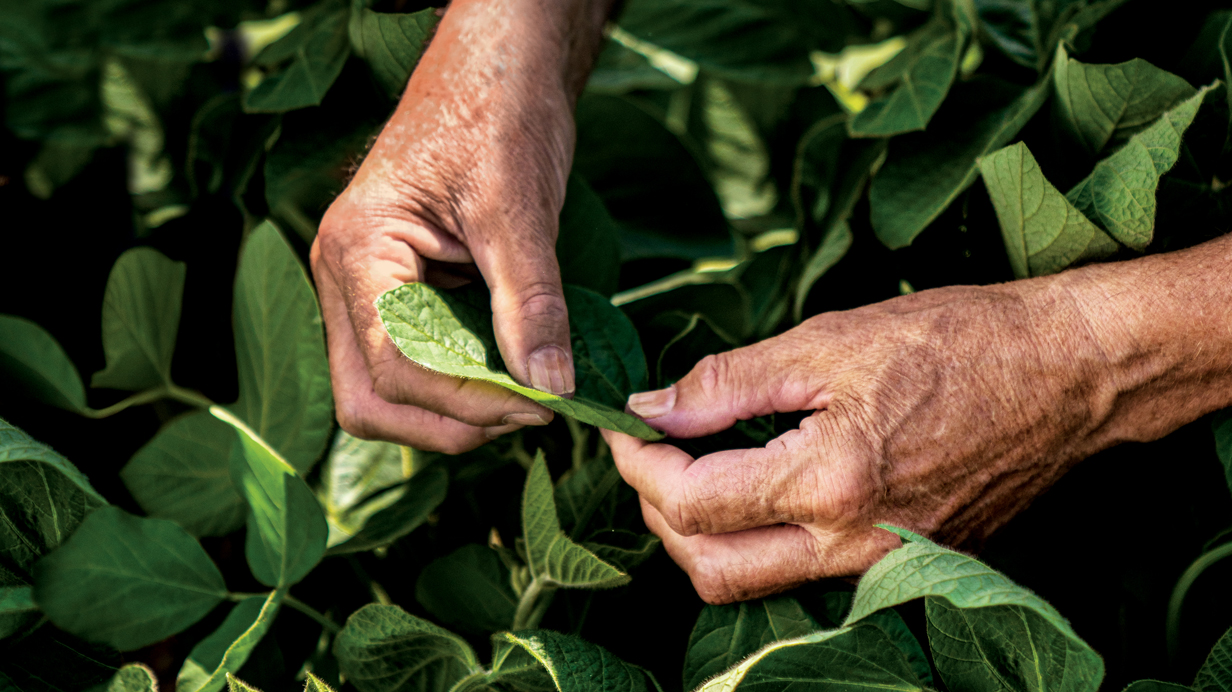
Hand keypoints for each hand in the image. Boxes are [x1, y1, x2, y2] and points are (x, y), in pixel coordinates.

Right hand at [311, 0, 610, 452]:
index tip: (542, 405)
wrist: (496, 65)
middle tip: (529, 414)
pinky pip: (412, 363)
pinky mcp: (395, 292)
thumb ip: (530, 302)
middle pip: (369, 398)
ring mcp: (363, 288)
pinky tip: (513, 373)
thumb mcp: (520, 207)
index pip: (395, 365)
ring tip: (528, 396)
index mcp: (357, 249)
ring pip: (385, 390)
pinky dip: (460, 384)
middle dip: (448, 423)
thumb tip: (551, 386)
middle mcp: (343, 276)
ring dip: (453, 410)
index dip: (468, 402)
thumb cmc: (498, 113)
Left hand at [603, 277, 1163, 603]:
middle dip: (659, 515)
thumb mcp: (828, 342)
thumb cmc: (959, 340)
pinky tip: (756, 488)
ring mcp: (883, 562)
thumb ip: (727, 383)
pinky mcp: (904, 560)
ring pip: (754, 584)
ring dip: (704, 537)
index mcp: (831, 482)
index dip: (638, 463)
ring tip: (693, 468)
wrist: (1068, 372)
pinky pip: (803, 575)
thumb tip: (651, 407)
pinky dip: (758, 542)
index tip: (623, 425)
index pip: (692, 500)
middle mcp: (854, 543)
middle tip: (648, 454)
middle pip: (711, 570)